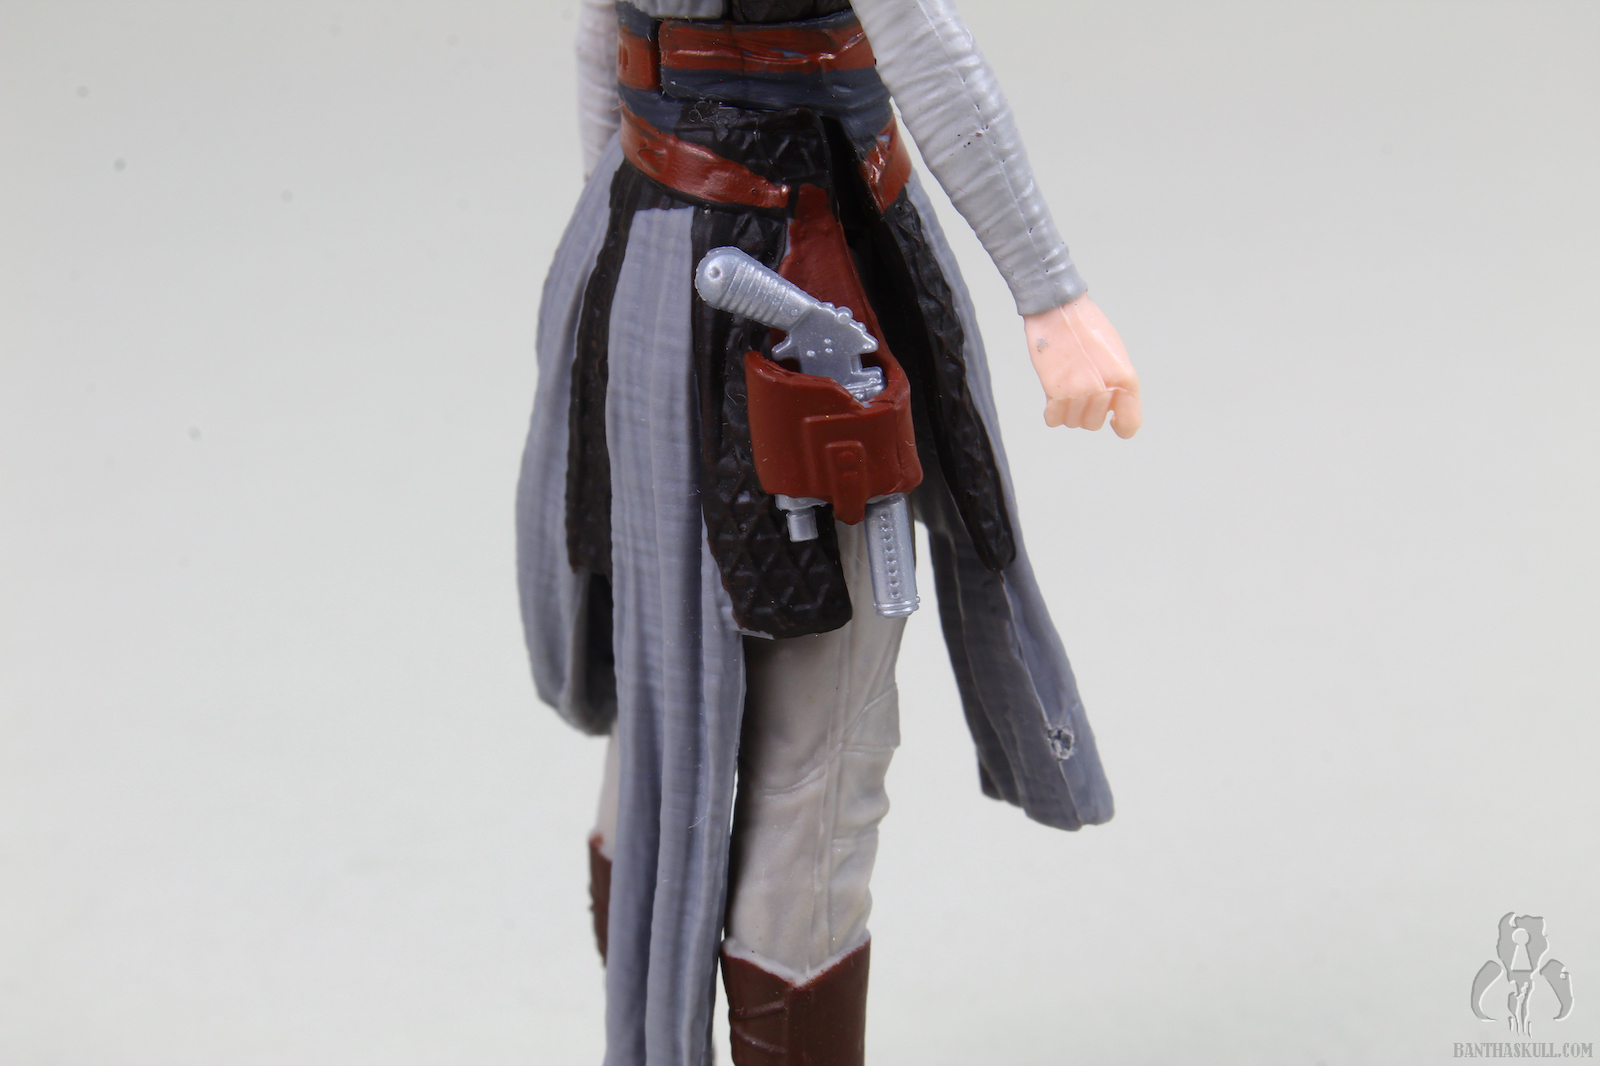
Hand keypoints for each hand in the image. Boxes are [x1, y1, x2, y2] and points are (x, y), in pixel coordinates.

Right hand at [1023, 296, 1141, 437]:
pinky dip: (1052, 412)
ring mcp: (1079, 393)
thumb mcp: (1115, 352)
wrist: (1059, 308)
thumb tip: (1112, 403)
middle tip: (1079, 389)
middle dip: (1086, 411)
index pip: (1130, 423)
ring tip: (1065, 387)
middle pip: (1094, 424)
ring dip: (1068, 410)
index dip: (1121, 427)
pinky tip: (1053, 395)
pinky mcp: (1056, 392)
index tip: (1114, 423)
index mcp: (1125, 378)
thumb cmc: (1086, 324)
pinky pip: (1054, 420)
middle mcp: (1104, 389)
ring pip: (1073, 423)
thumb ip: (1117, 381)